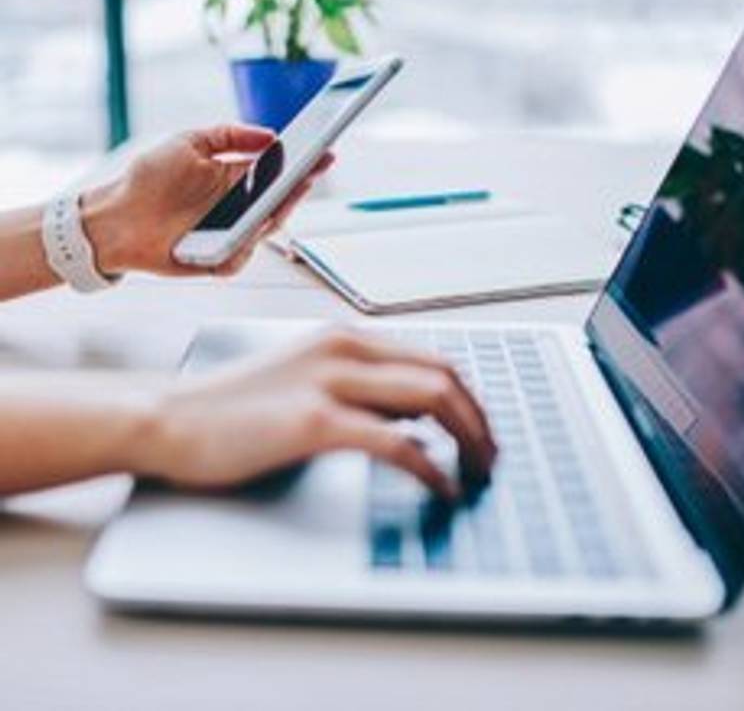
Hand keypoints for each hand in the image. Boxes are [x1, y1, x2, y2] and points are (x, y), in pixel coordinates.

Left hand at [82, 124, 332, 277]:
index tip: (322, 152)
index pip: (279, 172)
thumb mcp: (188, 143)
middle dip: (298, 188)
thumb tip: (269, 135)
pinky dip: (242, 248)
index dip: (303, 164)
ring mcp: (232, 235)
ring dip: (274, 215)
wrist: (117, 218)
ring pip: (265, 230)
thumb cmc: (149, 180)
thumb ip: (228, 135)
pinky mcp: (219, 259)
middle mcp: (239, 208)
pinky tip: (244, 235)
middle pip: (281, 202)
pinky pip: (240, 256)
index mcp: (237, 179)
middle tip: (308, 174)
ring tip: (281, 199)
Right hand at [140, 328, 496, 499]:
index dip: (470, 397)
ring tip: (479, 472)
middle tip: (492, 455)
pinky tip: (439, 487)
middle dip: (481, 418)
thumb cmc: (235, 405)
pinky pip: (396, 442)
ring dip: (469, 438)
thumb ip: (360, 386)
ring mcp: (331, 381)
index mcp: (347, 338)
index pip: (434, 359)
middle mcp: (346, 349)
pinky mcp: (314, 421)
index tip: (483, 429)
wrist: (171, 418)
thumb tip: (415, 414)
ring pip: (432, 399)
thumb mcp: (307, 377)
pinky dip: (429, 467)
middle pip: (445, 375)